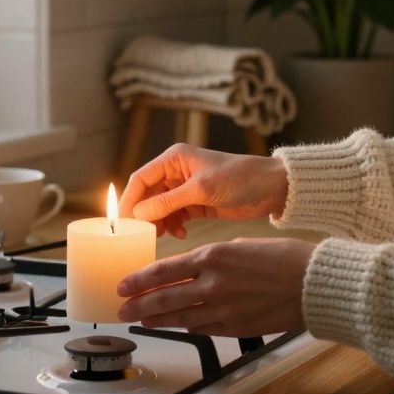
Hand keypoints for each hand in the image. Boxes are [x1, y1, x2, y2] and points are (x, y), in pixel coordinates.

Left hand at [116, 237, 316, 336]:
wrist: (314, 283)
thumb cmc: (285, 258)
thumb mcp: (242, 245)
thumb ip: (215, 258)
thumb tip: (197, 268)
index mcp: (213, 256)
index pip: (163, 271)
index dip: (139, 280)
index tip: (123, 285)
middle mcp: (213, 283)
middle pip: (164, 298)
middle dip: (138, 305)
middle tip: (122, 310)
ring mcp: (223, 309)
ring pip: (179, 317)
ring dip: (157, 320)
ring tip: (141, 321)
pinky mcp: (235, 327)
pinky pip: (202, 328)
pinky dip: (186, 327)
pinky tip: (176, 327)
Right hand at [119, 144, 288, 238]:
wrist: (271, 188)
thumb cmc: (240, 178)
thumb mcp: (201, 190)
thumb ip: (168, 202)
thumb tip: (138, 214)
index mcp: (174, 159)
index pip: (140, 179)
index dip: (129, 200)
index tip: (122, 222)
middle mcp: (176, 172)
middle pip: (147, 196)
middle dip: (144, 215)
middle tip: (143, 234)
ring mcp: (186, 189)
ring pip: (160, 209)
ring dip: (159, 222)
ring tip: (165, 234)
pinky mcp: (196, 204)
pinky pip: (174, 216)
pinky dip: (173, 226)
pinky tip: (180, 233)